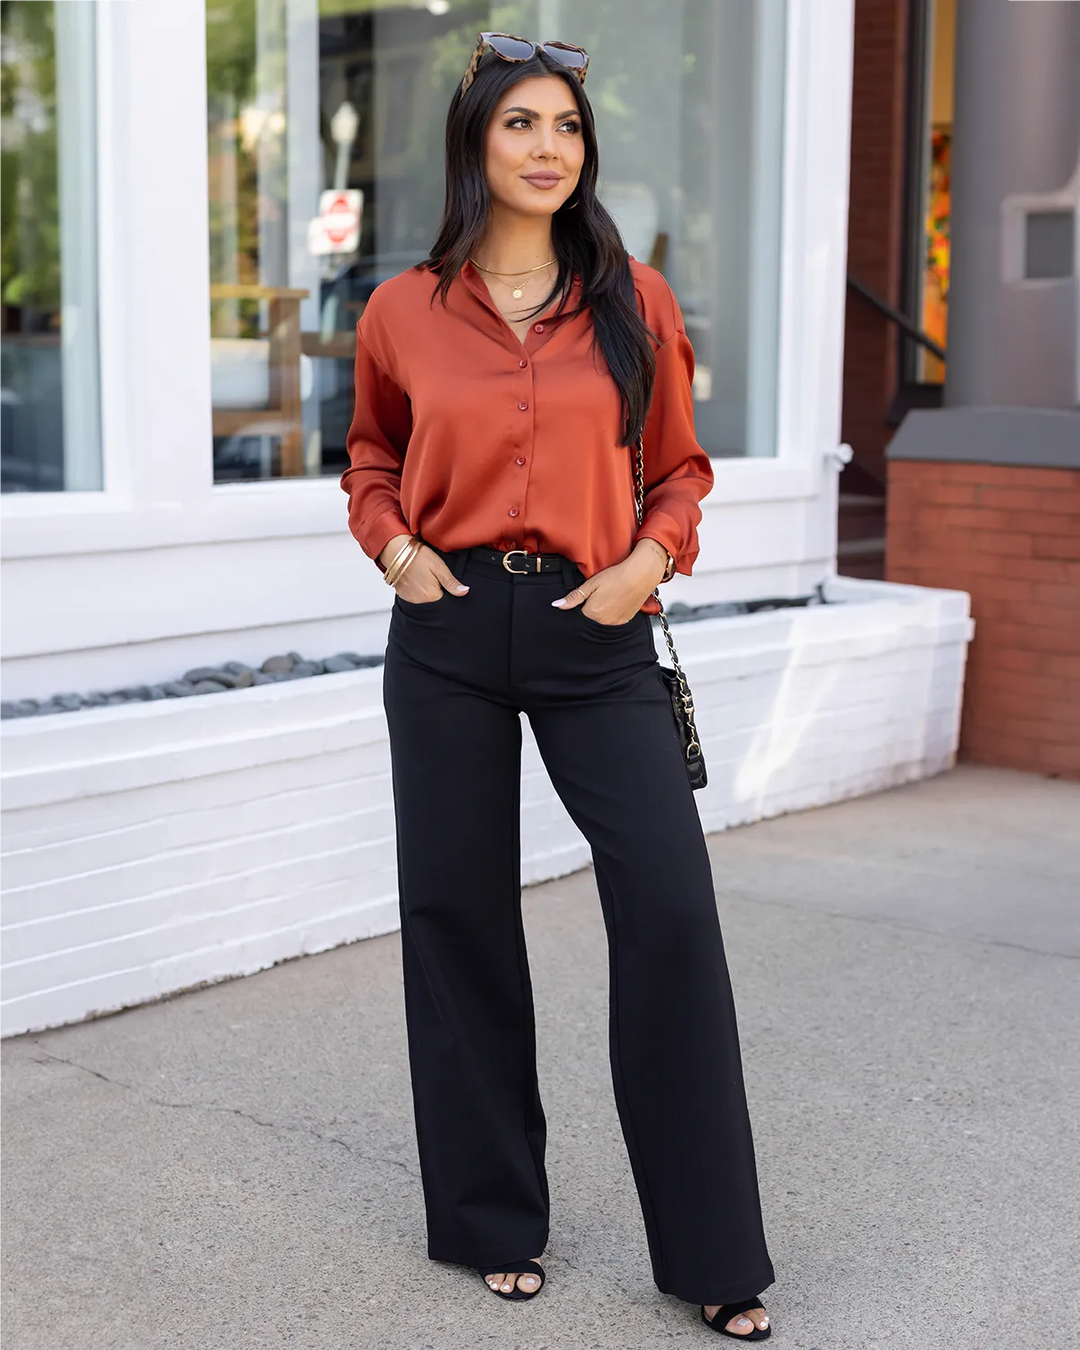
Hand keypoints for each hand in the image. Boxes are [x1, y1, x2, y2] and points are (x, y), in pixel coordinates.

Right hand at [379, 535, 469, 601]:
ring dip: (428, 594)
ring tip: (426, 579)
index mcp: (431, 596)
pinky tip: (419, 582)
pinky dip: (418, 593)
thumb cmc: (418, 556)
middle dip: (439, 594)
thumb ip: (451, 582)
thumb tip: (464, 592)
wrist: (396, 551)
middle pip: (435, 604)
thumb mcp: (439, 567)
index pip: (447, 603)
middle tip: (434, 579)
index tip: (445, 584)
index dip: (449, 594)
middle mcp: (420, 602)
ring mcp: (410, 600)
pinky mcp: (403, 597)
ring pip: (425, 602)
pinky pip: (415, 600)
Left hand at [551, 541, 667, 624]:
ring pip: (600, 623)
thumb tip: (557, 605)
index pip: (577, 617)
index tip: (584, 599)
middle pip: (589, 621)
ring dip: (600, 614)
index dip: (579, 607)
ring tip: (607, 598)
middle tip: (598, 596)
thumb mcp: (591, 584)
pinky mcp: (625, 621)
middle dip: (589, 611)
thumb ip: (574, 597)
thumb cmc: (616, 576)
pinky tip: (614, 603)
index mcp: (592, 613)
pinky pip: (613, 622)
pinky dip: (611, 615)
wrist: (640, 575)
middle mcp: (603, 622)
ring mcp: (615, 623)